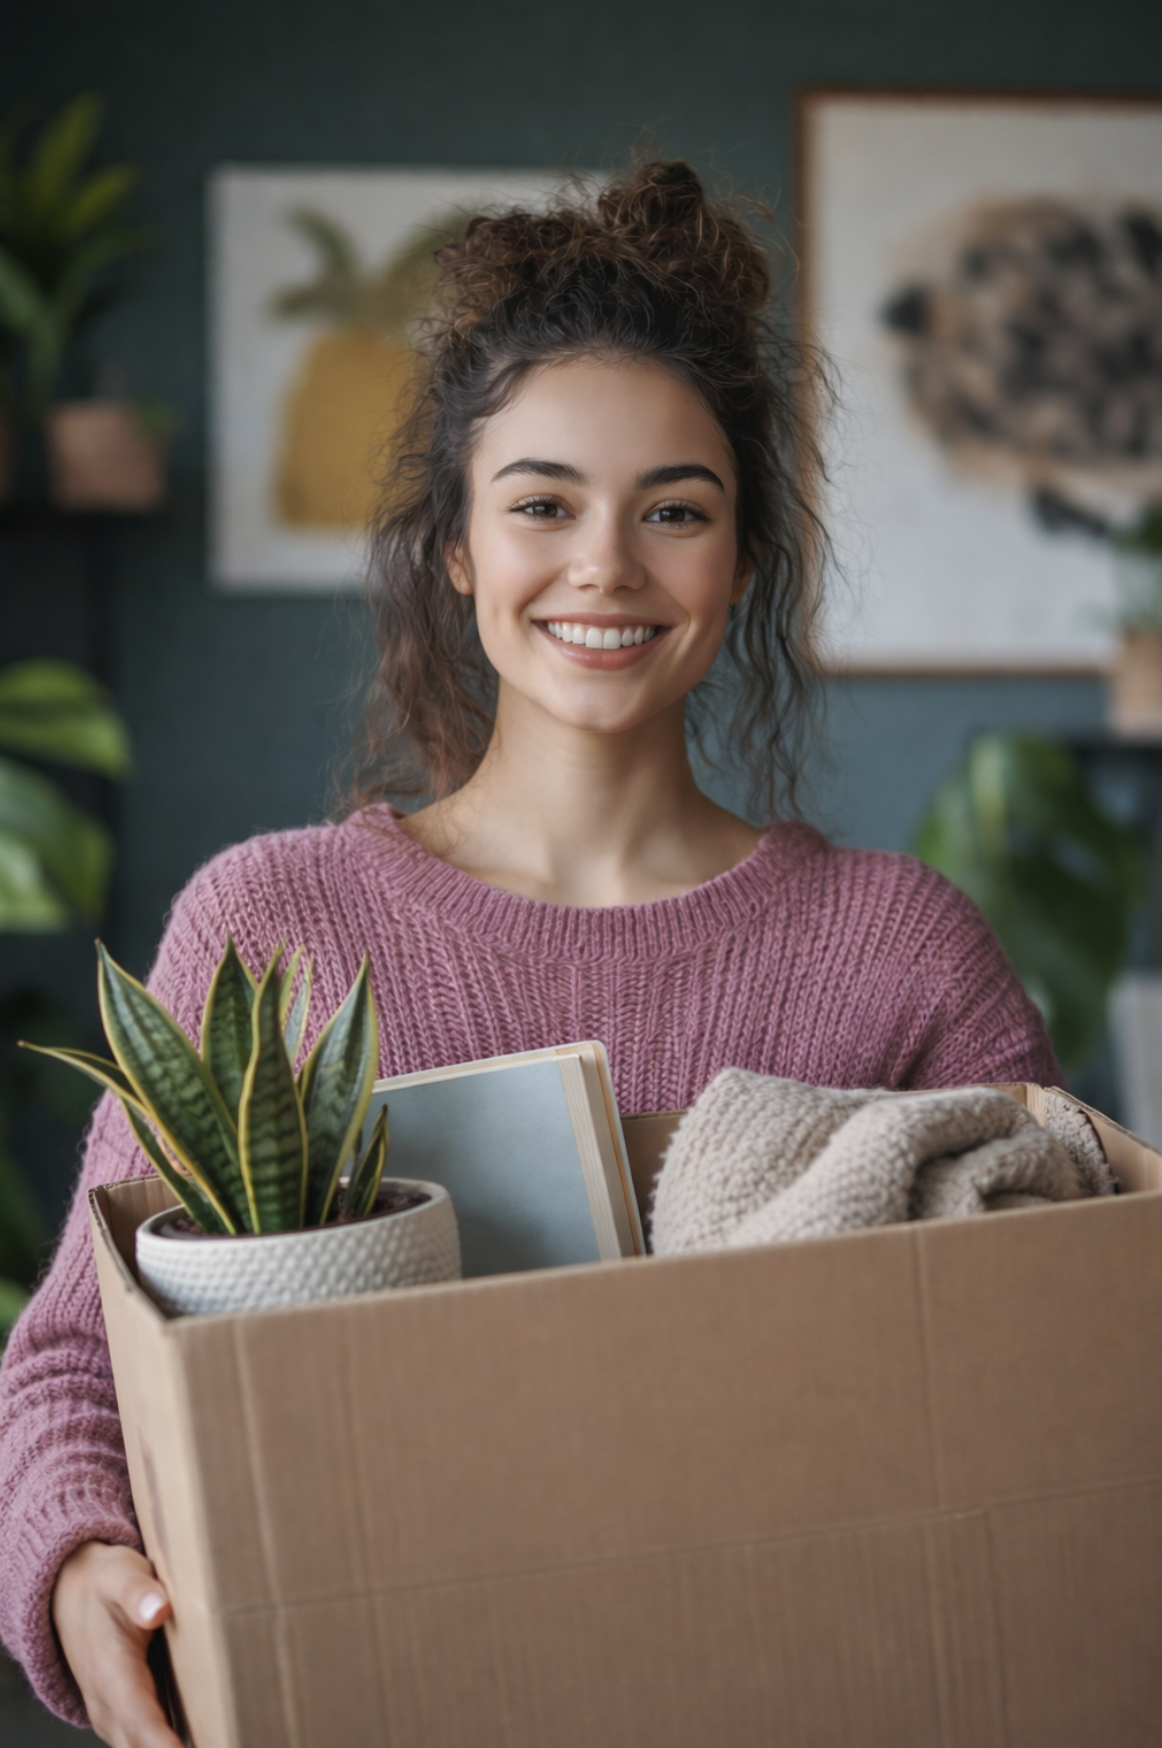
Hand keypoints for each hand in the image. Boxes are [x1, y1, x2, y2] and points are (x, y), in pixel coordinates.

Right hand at [52, 1541, 181, 1747]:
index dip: (164, 1746)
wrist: (69, 1594)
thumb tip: (158, 1609)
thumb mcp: (120, 1575)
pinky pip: (144, 1743)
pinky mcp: (123, 1715)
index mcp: (111, 1675)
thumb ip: (138, 1592)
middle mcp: (109, 1705)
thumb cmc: (102, 1585)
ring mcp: (113, 1715)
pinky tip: (205, 1739)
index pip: (140, 1722)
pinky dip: (169, 1746)